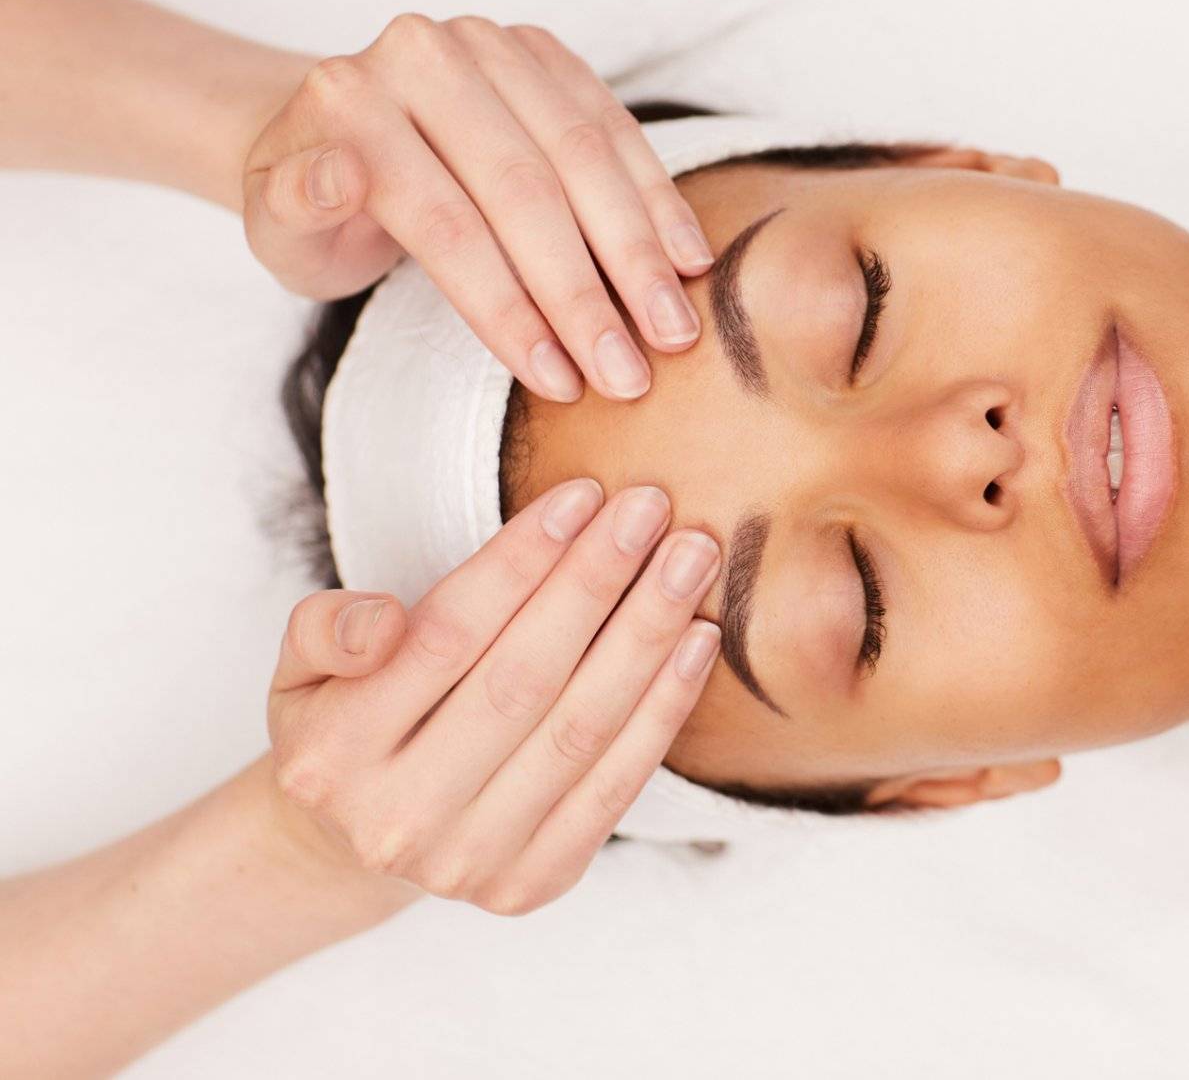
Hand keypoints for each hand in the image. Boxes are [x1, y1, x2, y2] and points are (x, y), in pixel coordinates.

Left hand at [240, 15, 714, 402]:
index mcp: (349, 98)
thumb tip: (336, 176)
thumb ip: (300, 207)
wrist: (340, 136)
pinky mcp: (545, 53)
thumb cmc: (317, 209)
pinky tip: (688, 262)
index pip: (445, 220)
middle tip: (631, 373)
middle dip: (586, 292)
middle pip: (523, 188)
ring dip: (638, 251)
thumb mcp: (280, 230)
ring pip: (583, 154)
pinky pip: (617, 127)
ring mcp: (491, 44)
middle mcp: (424, 52)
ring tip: (673, 331)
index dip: (507, 307)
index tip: (558, 380)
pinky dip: (657, 199)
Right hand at [261, 479, 721, 913]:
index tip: (582, 496)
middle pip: (523, 679)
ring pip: (579, 728)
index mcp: (332, 752)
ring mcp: (469, 860)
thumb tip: (383, 622)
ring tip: (690, 559)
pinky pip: (616, 784)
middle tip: (651, 509)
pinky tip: (696, 641)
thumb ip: (327, 628)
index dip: (521, 561)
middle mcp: (398, 817)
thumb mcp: (303, 668)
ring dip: (646, 635)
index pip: (446, 635)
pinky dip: (664, 708)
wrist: (357, 843)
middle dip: (597, 583)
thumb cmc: (348, 721)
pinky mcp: (533, 881)